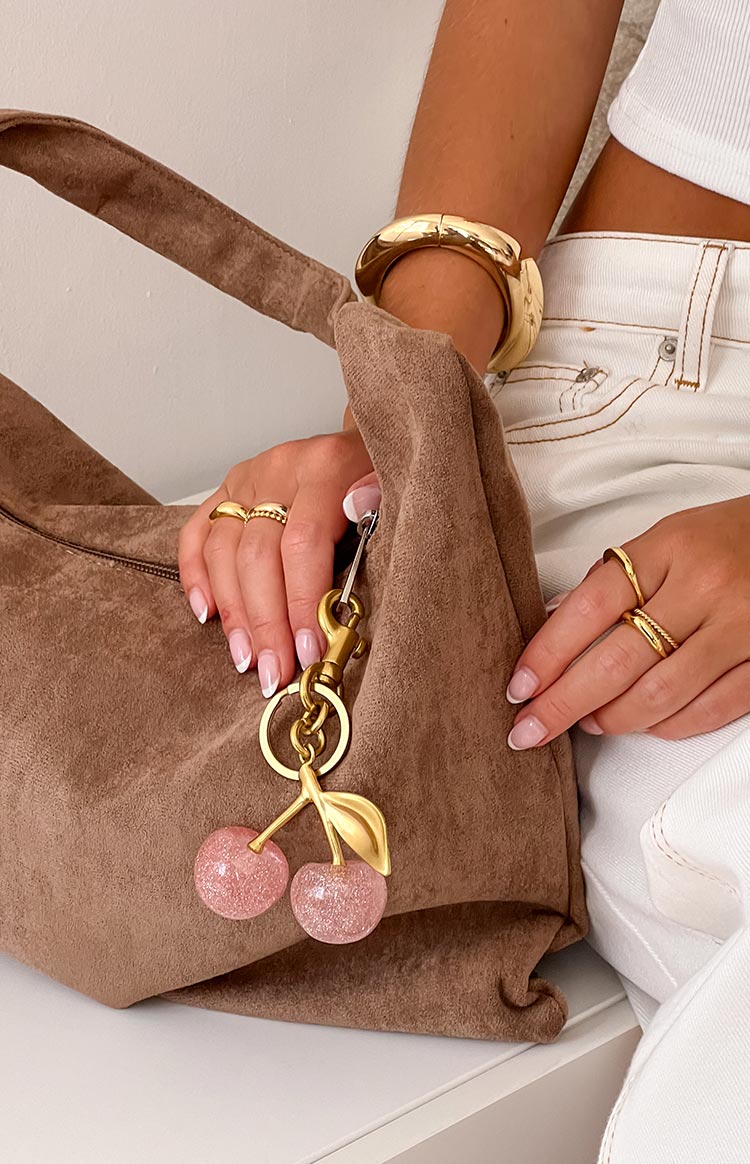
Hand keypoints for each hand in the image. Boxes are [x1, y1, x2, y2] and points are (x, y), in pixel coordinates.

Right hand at [178, 427, 380, 695]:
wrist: (361, 446)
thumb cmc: (380, 477)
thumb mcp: (398, 486)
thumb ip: (381, 498)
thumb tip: (359, 505)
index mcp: (325, 467)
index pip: (303, 542)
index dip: (302, 601)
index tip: (309, 650)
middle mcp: (277, 469)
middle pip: (257, 555)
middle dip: (265, 623)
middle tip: (276, 671)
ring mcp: (246, 479)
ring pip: (222, 551)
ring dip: (233, 614)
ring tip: (248, 660)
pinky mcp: (226, 490)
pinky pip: (196, 534)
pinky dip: (196, 577)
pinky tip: (208, 616)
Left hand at [504, 497, 749, 747]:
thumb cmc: (728, 538)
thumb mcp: (668, 538)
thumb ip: (616, 578)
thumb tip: (554, 621)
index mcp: (669, 548)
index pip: (591, 605)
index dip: (549, 651)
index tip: (519, 685)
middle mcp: (704, 587)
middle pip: (618, 659)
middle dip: (564, 702)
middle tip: (530, 728)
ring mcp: (740, 626)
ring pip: (661, 694)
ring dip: (613, 719)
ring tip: (588, 723)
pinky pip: (710, 709)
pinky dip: (669, 726)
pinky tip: (645, 726)